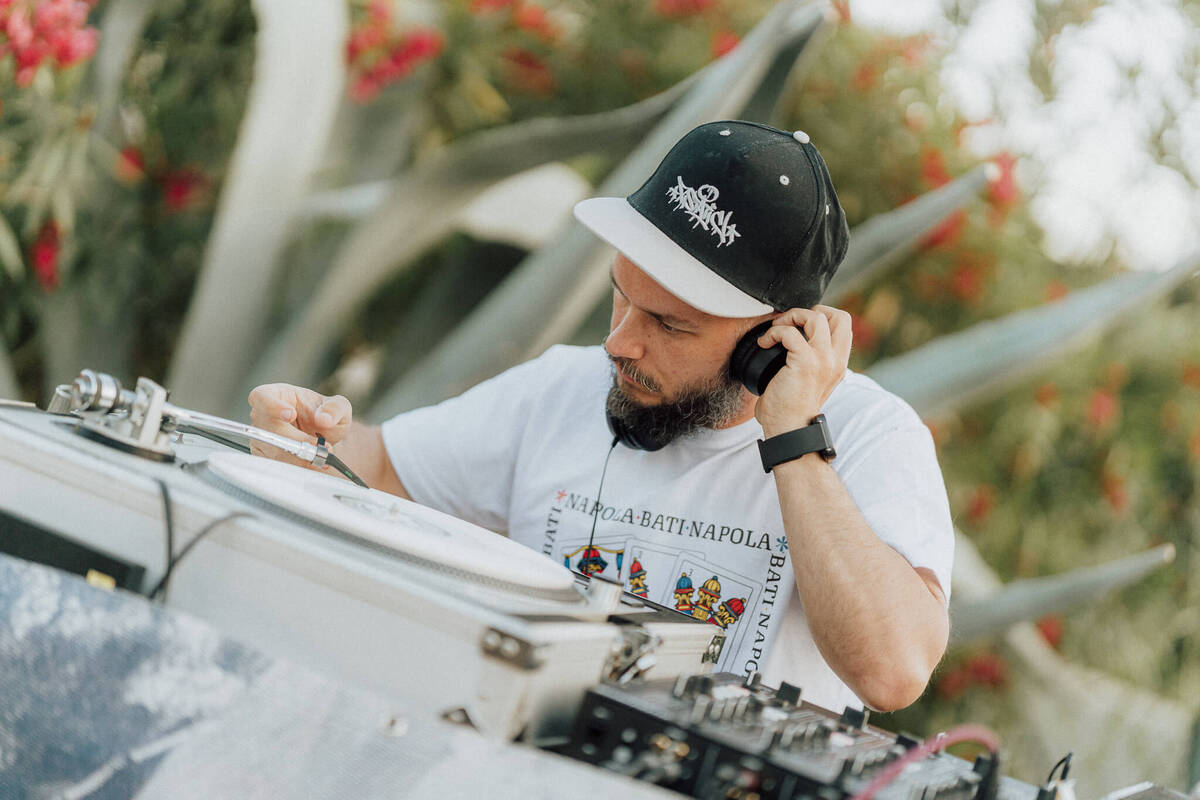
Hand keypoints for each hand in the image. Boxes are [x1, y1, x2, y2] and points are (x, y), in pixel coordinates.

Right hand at [247, 383, 351, 468]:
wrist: (324, 436)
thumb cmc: (324, 414)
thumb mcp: (338, 406)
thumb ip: (334, 408)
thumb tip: (324, 418)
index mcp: (276, 395)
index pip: (262, 397)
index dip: (273, 406)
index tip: (291, 414)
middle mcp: (263, 416)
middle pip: (269, 429)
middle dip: (296, 441)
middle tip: (319, 445)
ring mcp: (263, 438)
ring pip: (273, 451)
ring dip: (300, 457)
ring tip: (323, 456)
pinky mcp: (267, 457)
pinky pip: (277, 465)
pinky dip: (298, 466)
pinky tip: (315, 464)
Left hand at [753, 305, 851, 436]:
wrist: (789, 431)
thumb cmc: (790, 410)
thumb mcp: (808, 382)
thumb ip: (809, 362)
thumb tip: (789, 343)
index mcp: (838, 364)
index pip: (843, 326)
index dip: (822, 318)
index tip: (799, 327)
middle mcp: (836, 360)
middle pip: (840, 316)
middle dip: (812, 311)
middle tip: (791, 324)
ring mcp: (823, 360)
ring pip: (817, 317)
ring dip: (792, 317)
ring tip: (776, 331)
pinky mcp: (806, 363)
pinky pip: (790, 333)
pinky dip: (774, 332)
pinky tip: (764, 343)